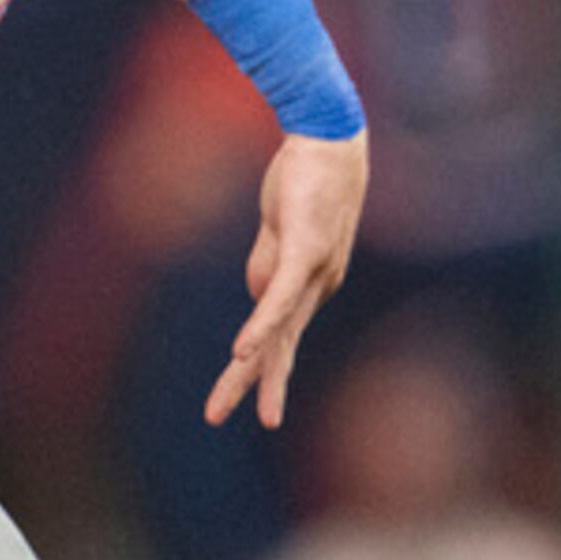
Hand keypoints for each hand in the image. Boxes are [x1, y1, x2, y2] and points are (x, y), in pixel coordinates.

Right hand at [206, 131, 365, 430]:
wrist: (330, 135)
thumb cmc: (307, 180)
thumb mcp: (282, 233)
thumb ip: (271, 267)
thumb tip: (261, 298)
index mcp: (311, 285)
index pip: (281, 337)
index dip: (263, 370)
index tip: (248, 401)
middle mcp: (319, 285)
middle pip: (283, 345)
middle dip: (264, 387)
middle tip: (256, 424)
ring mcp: (315, 269)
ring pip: (278, 332)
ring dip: (252, 372)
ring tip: (231, 406)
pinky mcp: (305, 247)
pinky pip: (279, 296)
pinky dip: (260, 325)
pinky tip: (242, 350)